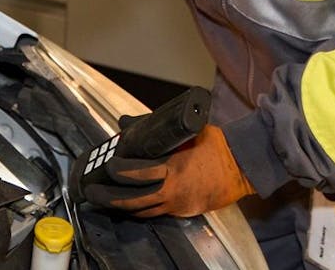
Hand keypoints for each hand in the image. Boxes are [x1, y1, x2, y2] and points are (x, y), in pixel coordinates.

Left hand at [93, 125, 253, 218]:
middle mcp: (173, 190)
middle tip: (92, 192)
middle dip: (109, 198)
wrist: (242, 167)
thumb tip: (126, 121)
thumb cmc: (216, 146)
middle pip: (133, 200)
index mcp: (173, 168)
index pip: (138, 174)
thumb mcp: (188, 131)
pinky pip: (158, 213)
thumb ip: (157, 128)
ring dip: (123, 208)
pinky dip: (142, 210)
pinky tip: (131, 206)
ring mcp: (178, 205)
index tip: (107, 167)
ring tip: (105, 201)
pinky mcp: (184, 212)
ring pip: (143, 211)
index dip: (118, 172)